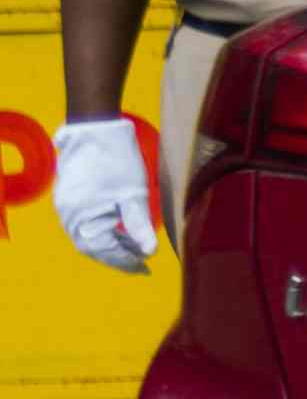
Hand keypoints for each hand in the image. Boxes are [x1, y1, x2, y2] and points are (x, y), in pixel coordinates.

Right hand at [48, 119, 153, 277]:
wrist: (94, 129)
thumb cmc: (116, 161)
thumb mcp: (134, 195)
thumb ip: (139, 226)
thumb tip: (149, 252)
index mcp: (83, 219)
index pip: (105, 252)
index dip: (126, 262)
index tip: (145, 269)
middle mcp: (68, 217)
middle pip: (93, 247)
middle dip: (118, 256)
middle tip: (141, 263)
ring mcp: (65, 206)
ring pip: (88, 235)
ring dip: (110, 244)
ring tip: (134, 248)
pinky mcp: (68, 196)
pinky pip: (83, 222)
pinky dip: (101, 230)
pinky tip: (118, 229)